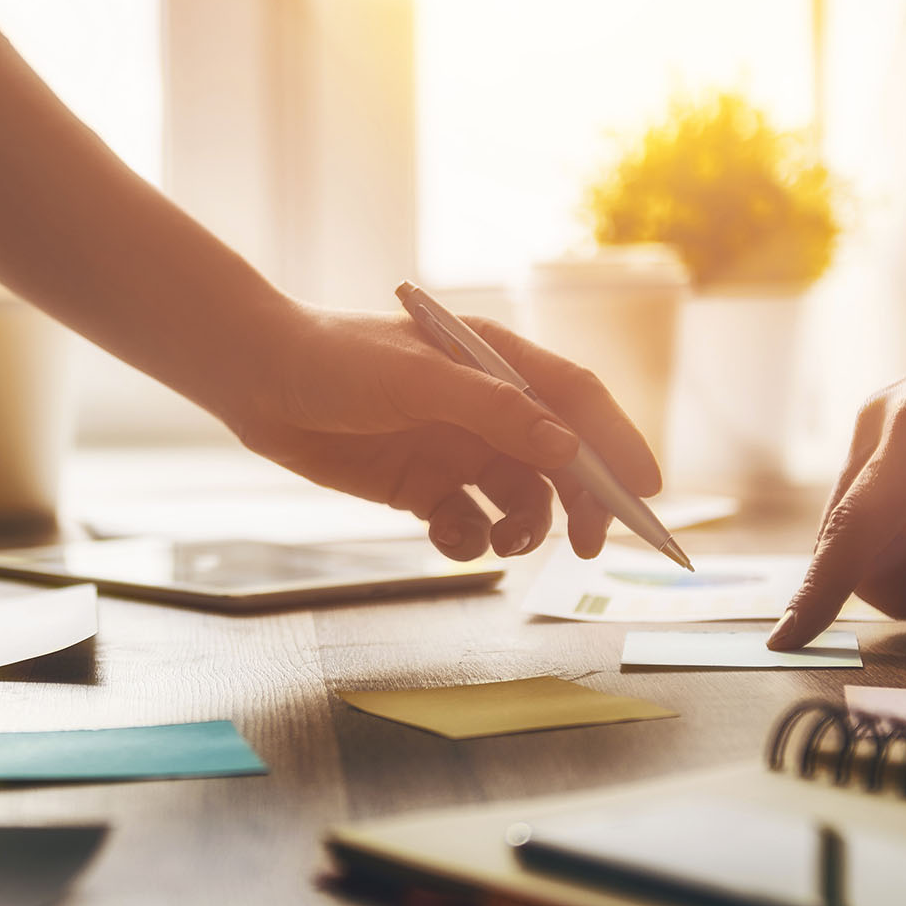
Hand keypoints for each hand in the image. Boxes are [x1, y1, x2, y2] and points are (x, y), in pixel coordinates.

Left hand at [222, 303, 659, 560]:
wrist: (260, 380)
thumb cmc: (338, 359)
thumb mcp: (418, 379)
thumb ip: (493, 411)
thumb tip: (565, 448)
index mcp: (498, 362)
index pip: (579, 401)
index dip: (619, 444)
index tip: (646, 494)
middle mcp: (487, 407)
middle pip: (561, 461)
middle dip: (582, 503)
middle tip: (589, 546)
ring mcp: (456, 448)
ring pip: (520, 499)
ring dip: (526, 528)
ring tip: (506, 544)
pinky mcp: (422, 486)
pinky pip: (469, 523)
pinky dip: (470, 539)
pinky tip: (448, 535)